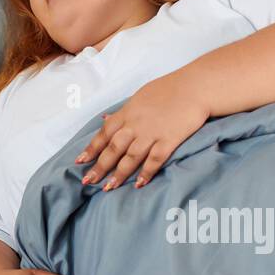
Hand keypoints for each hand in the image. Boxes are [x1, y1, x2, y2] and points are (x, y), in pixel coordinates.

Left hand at [77, 72, 209, 189]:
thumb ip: (122, 112)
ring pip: (131, 157)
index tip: (80, 161)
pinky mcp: (169, 140)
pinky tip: (139, 184)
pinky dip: (146, 172)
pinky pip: (155, 159)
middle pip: (114, 148)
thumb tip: (106, 119)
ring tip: (109, 187)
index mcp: (127, 113)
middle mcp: (135, 124)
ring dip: (119, 173)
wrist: (194, 86)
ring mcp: (152, 133)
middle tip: (88, 181)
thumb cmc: (168, 89)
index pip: (104, 133)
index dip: (92, 148)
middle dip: (100, 166)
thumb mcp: (139, 97)